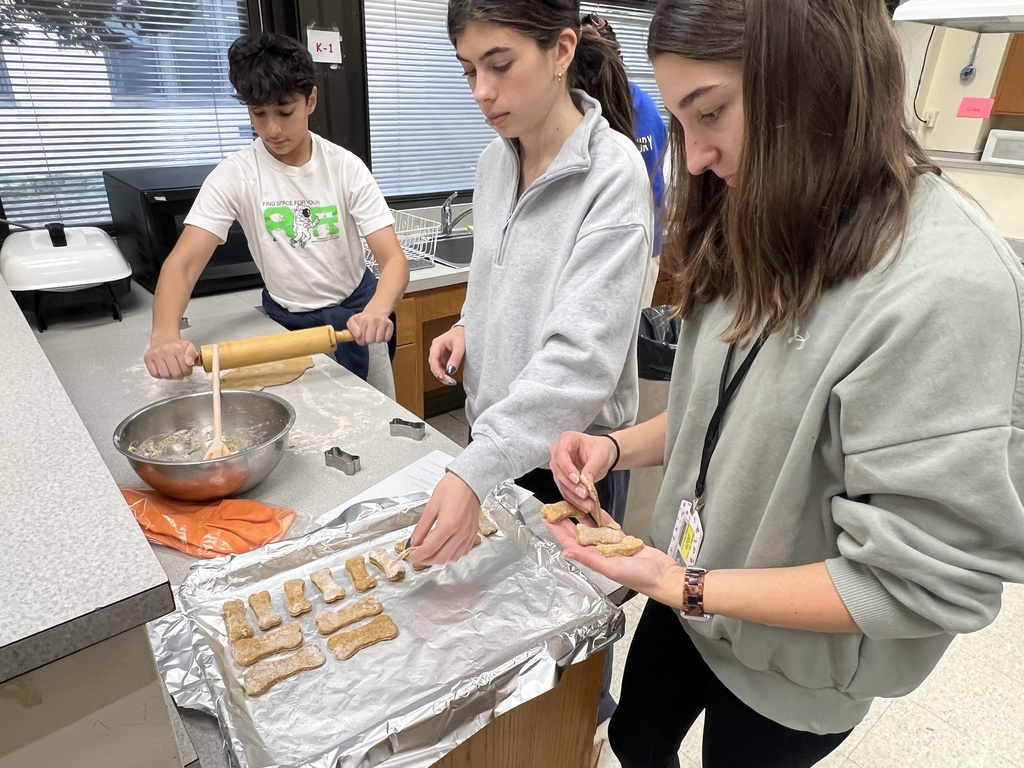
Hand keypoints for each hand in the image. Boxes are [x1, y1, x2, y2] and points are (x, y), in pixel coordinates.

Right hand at [145, 338, 197, 378]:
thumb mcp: (189, 347)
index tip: (186, 370)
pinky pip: (154, 374)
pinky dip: (160, 375)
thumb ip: (193, 354)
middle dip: (179, 376)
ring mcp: (155, 354)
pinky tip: (163, 370)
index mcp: (178, 348)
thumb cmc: (177, 346)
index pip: (185, 369)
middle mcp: (165, 350)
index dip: (187, 372)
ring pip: (165, 375)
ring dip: (170, 376)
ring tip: (172, 371)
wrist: (164, 339)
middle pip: (175, 373)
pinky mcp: (148, 358)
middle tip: (179, 372)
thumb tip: (190, 363)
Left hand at [347, 309, 393, 344]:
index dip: (361, 340)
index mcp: (362, 319)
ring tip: (374, 334)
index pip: (361, 340)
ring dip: (376, 340)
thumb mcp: (352, 321)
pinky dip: (384, 338)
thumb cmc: (363, 319)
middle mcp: (373, 320)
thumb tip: (358, 335)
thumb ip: (352, 329)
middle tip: (368, 335)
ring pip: (379, 341)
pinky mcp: (390, 325)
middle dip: (368, 340)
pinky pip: (387, 339)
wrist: (376, 311)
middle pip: (370, 341)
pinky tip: (381, 333)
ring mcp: (383, 322)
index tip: (361, 336)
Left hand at [408, 471, 480, 564]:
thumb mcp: (431, 506)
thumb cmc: (451, 488)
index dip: (416, 556)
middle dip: (426, 560)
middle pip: (440, 558)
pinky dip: (451, 554)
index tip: (409, 556)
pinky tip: (445, 547)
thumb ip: (421, 528)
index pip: (429, 549)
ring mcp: (469, 535)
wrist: (470, 481)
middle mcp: (460, 533)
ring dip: (439, 558)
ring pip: (452, 558)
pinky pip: (462, 552)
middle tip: (417, 555)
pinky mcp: (473, 534)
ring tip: (429, 551)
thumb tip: (413, 542)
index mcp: (448, 525)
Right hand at [428, 325, 465, 385]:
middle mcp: (435, 349)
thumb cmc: (462, 334)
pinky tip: (450, 376)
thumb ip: (455, 358)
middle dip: (440, 375)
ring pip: (436, 367)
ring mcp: (438, 353)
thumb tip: (450, 371)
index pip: (433, 360)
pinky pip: (441, 366)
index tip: (443, 378)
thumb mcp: (460, 346)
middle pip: (434, 365)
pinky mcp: (442, 357)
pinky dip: (445, 372)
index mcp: (437, 344)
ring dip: (442, 375)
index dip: (437, 371)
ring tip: (451, 381)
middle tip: (450, 382)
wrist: (465, 330)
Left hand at [545, 513, 679, 598]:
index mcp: (594, 560)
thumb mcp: (611, 569)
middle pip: (578, 534)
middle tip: (555, 508)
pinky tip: (595, 509)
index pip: (570, 543)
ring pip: (592, 528)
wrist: (663, 576)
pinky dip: (602, 517)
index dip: (558, 531)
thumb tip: (566, 552)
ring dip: (582, 517)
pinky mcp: (623, 540)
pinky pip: (609, 526)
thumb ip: (589, 559)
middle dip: (566, 521)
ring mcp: (611, 546)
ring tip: (572, 505)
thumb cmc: (640, 578)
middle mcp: (600, 553)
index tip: (547, 519)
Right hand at [549, 431, 616, 512]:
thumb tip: (586, 481)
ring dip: (573, 496)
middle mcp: (559, 452)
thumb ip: (592, 467)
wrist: (602, 455)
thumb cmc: (600, 449)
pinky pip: (565, 490)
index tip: (577, 479)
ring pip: (561, 483)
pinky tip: (583, 505)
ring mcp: (559, 466)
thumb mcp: (600, 455)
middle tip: (584, 494)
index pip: (561, 455)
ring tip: (587, 503)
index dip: (567, 469)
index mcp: (567, 440)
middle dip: (572, 485)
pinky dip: (574, 499)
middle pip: (559, 471)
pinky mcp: (562, 478)